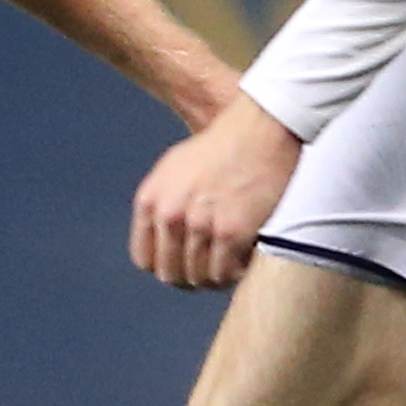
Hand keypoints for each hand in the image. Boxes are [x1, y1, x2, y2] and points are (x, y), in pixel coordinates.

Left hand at [132, 94, 304, 289]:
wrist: (260, 127)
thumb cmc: (223, 145)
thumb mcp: (174, 170)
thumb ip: (164, 204)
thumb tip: (165, 241)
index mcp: (151, 200)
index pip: (145, 259)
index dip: (167, 266)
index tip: (185, 265)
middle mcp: (170, 215)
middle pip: (172, 274)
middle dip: (192, 277)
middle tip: (213, 269)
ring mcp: (200, 225)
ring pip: (200, 278)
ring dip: (217, 276)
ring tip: (232, 262)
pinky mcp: (232, 233)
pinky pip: (226, 273)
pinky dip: (236, 273)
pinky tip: (246, 259)